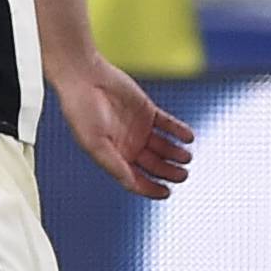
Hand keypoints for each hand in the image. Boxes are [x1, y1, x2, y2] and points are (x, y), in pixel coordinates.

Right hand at [53, 54, 193, 198]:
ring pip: (163, 147)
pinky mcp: (148, 111)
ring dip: (176, 154)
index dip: (151, 188)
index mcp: (113, 157)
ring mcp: (139, 129)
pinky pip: (168, 124)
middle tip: (182, 175)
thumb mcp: (95, 143)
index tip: (166, 193)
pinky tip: (188, 137)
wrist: (85, 78)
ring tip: (187, 158)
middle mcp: (128, 146)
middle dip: (168, 172)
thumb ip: (114, 164)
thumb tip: (131, 182)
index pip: (136, 179)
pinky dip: (179, 131)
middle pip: (154, 165)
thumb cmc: (81, 111)